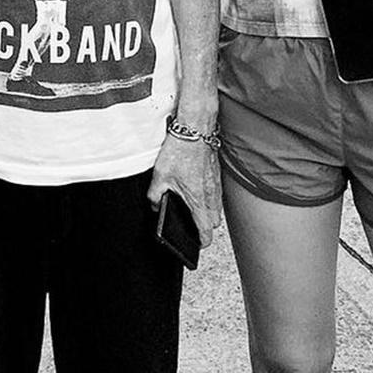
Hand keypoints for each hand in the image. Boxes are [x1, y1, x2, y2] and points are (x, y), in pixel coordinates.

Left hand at [146, 133, 221, 248]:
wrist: (195, 129)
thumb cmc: (180, 151)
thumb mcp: (159, 175)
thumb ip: (155, 195)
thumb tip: (156, 205)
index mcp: (198, 201)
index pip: (206, 232)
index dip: (200, 242)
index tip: (194, 243)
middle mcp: (211, 196)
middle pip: (213, 222)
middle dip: (204, 226)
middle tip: (191, 225)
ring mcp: (216, 185)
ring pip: (216, 208)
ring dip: (207, 211)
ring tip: (192, 207)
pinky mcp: (217, 175)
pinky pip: (216, 194)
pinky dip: (208, 197)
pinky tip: (195, 189)